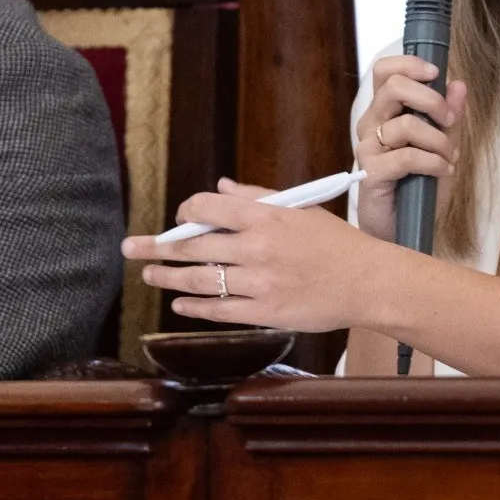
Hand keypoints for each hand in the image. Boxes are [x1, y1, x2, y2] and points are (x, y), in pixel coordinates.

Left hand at [121, 186, 392, 331]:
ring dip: (168, 278)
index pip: (208, 209)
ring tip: (149, 276)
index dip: (187, 212)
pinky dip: (194, 307)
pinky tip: (180, 304)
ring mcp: (259, 282)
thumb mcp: (300, 209)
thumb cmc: (336, 242)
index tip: (178, 218)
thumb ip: (257, 197)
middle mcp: (257, 248)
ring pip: (199, 280)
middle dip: (157, 247)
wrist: (367, 281)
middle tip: (132, 248)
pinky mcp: (264, 312)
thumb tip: (219, 187)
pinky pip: (219, 310)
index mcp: (267, 217)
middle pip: (194, 246)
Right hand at [353, 55, 468, 239]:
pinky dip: (434, 162)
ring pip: (406, 123)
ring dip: (438, 139)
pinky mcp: (370, 174)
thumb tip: (459, 84)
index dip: (410, 64)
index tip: (437, 73)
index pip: (384, 70)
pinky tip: (443, 171)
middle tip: (450, 120)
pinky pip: (407, 156)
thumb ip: (450, 116)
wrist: (404, 229)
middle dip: (432, 99)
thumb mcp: (444, 145)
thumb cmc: (420, 185)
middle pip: (394, 86)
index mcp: (384, 111)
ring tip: (449, 156)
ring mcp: (367, 148)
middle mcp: (371, 124)